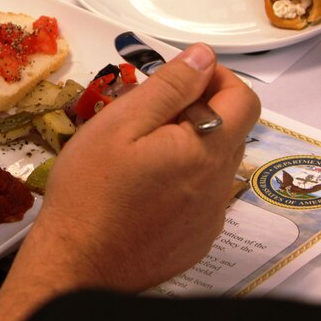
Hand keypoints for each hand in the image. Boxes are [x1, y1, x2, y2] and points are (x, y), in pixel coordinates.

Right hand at [0, 43, 259, 320]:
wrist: (77, 263)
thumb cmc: (90, 190)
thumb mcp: (121, 123)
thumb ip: (169, 87)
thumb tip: (203, 57)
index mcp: (206, 151)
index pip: (243, 99)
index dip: (216, 77)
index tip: (179, 77)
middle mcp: (219, 186)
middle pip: (230, 131)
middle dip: (197, 110)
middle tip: (145, 113)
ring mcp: (210, 218)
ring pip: (214, 164)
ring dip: (189, 145)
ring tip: (139, 152)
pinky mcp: (196, 240)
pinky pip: (201, 197)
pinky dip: (181, 180)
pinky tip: (142, 187)